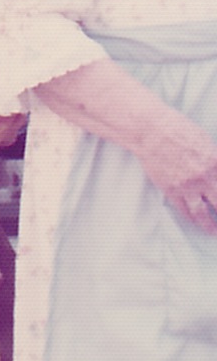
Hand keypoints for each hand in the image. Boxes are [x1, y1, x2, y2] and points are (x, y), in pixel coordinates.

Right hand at [136, 115, 216, 234]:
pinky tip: (194, 221)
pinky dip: (190, 217)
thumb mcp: (205, 141)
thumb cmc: (178, 129)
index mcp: (215, 163)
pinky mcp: (170, 189)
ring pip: (202, 212)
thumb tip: (216, 168)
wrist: (150, 131)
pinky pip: (183, 208)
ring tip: (212, 231)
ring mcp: (187, 186)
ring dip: (209, 224)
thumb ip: (215, 159)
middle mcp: (204, 178)